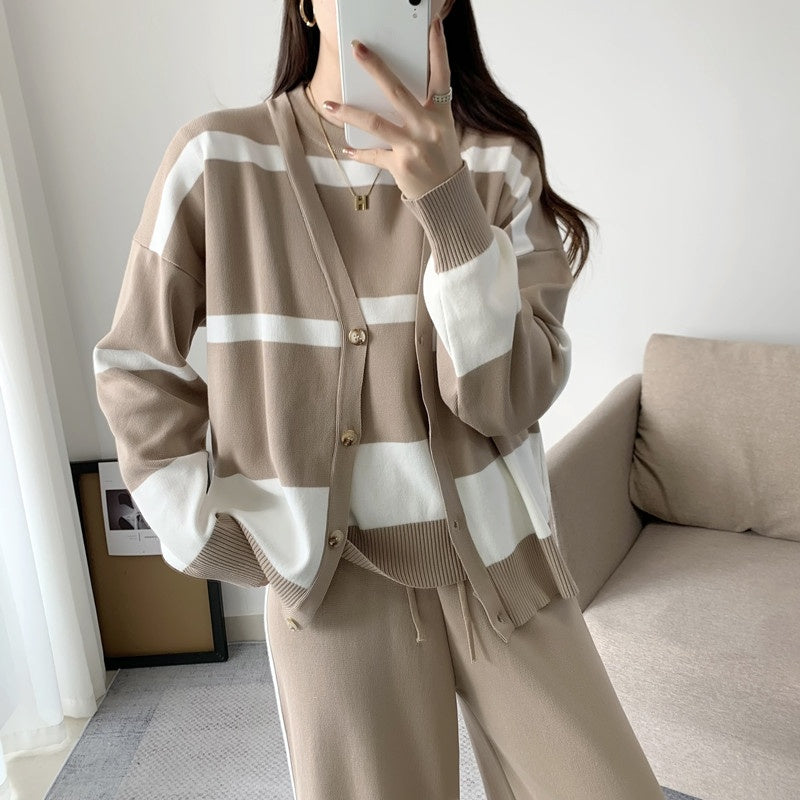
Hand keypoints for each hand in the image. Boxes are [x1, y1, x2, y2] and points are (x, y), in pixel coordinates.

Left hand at [321, 15, 464, 200]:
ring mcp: (412, 147)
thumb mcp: (441, 131)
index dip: (439, 50)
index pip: (441, 77)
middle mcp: (427, 128)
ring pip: (374, 123)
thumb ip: (423, 112)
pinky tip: (347, 149)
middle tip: (357, 49)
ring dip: (348, 112)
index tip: (433, 25)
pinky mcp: (399, 166)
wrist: (446, 197)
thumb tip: (390, 93)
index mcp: (441, 116)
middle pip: (397, 91)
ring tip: (329, 103)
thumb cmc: (441, 160)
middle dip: (376, 68)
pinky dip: (359, 153)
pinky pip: (373, 155)